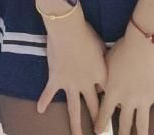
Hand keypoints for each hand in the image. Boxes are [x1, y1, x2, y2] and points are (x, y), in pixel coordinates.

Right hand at [37, 18, 107, 134]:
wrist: (68, 30)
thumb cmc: (86, 34)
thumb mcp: (101, 46)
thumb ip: (103, 59)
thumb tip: (106, 64)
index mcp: (100, 75)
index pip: (107, 92)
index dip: (110, 98)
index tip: (113, 108)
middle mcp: (87, 84)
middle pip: (94, 106)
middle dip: (98, 121)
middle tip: (100, 133)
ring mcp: (70, 84)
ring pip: (74, 109)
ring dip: (76, 125)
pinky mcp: (56, 79)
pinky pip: (49, 93)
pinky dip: (44, 101)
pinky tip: (39, 110)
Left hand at [94, 26, 153, 134]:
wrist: (142, 45)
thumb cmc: (122, 50)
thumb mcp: (105, 64)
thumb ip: (102, 79)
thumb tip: (97, 90)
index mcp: (113, 92)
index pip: (104, 114)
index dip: (101, 124)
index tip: (98, 132)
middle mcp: (128, 100)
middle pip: (124, 123)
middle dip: (122, 134)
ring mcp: (144, 99)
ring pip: (142, 123)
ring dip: (142, 134)